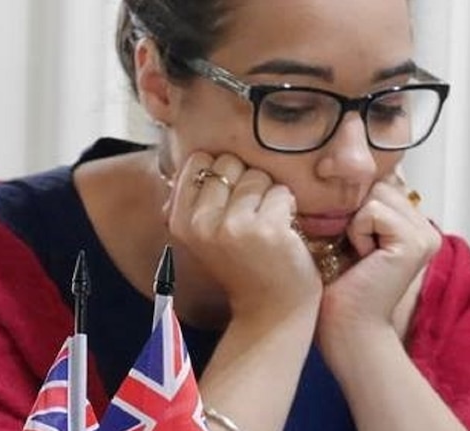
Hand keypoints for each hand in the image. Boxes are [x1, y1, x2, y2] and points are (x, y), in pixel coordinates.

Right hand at [165, 151, 321, 322]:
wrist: (270, 312)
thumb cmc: (242, 265)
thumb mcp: (203, 235)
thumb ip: (195, 199)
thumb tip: (201, 158)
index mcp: (180, 220)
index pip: (198, 160)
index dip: (220, 173)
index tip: (229, 198)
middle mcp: (202, 222)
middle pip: (229, 162)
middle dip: (246, 181)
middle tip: (250, 215)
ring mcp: (234, 226)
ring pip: (258, 175)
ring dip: (269, 195)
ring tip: (266, 225)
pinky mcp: (267, 229)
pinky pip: (282, 192)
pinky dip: (288, 208)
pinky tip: (283, 232)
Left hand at [316, 169, 440, 343]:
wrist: (345, 325)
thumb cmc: (339, 283)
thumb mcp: (350, 233)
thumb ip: (361, 203)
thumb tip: (347, 166)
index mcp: (413, 223)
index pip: (382, 182)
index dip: (358, 201)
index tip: (351, 233)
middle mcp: (425, 227)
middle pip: (378, 184)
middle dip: (356, 212)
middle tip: (355, 249)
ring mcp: (425, 234)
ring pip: (375, 195)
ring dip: (355, 223)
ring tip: (360, 254)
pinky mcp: (415, 243)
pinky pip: (372, 212)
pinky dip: (357, 232)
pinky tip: (363, 258)